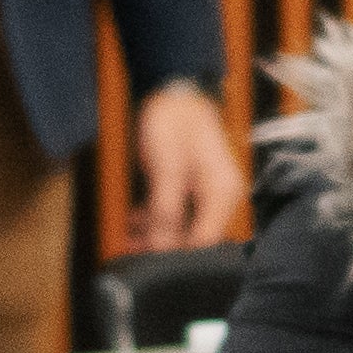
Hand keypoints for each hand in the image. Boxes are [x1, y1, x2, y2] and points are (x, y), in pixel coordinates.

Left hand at [133, 83, 248, 248]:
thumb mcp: (167, 167)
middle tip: (133, 249)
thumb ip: (166, 209)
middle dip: (164, 245)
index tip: (149, 260)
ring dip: (157, 233)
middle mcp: (221, 196)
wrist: (175, 91)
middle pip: (195, 237)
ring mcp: (208, 192)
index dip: (177, 254)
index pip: (204, 241)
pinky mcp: (195, 188)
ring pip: (184, 227)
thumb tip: (161, 246)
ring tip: (130, 237)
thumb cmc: (174, 121)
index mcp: (222, 192)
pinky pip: (179, 213)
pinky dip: (158, 218)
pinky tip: (137, 221)